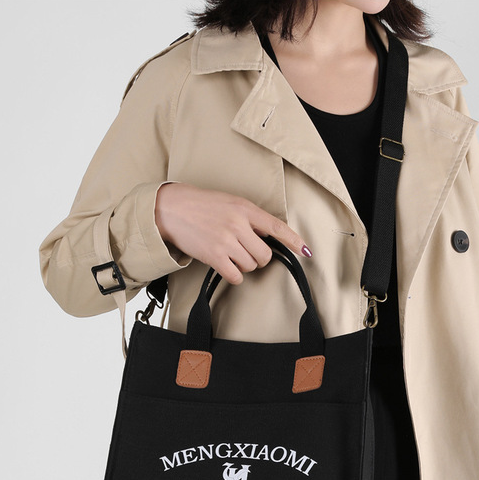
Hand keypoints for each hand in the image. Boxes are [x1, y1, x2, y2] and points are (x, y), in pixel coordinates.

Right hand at [155, 182, 311, 284]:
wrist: (172, 210)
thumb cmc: (202, 206)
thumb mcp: (230, 203)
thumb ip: (250, 218)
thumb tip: (267, 235)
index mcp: (245, 209)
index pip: (276, 227)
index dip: (294, 241)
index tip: (306, 251)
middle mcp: (238, 224)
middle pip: (265, 255)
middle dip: (258, 257)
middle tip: (244, 250)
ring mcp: (226, 241)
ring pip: (251, 266)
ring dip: (244, 265)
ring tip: (230, 253)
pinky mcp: (215, 257)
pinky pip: (236, 276)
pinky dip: (234, 275)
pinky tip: (226, 265)